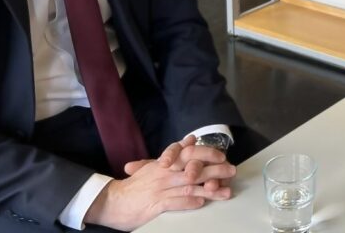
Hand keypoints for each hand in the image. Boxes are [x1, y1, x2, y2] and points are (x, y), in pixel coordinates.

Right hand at [83, 137, 236, 230]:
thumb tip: (191, 139)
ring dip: (209, 189)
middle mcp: (163, 173)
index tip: (222, 156)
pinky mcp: (156, 205)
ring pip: (189, 186)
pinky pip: (176, 202)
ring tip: (224, 191)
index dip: (206, 153)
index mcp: (164, 163)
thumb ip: (174, 153)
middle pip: (193, 168)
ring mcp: (160, 189)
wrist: (113, 202)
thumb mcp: (154, 165)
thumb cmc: (137, 186)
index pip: (187, 152)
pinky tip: (201, 202)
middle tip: (231, 171)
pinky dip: (189, 201)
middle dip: (215, 170)